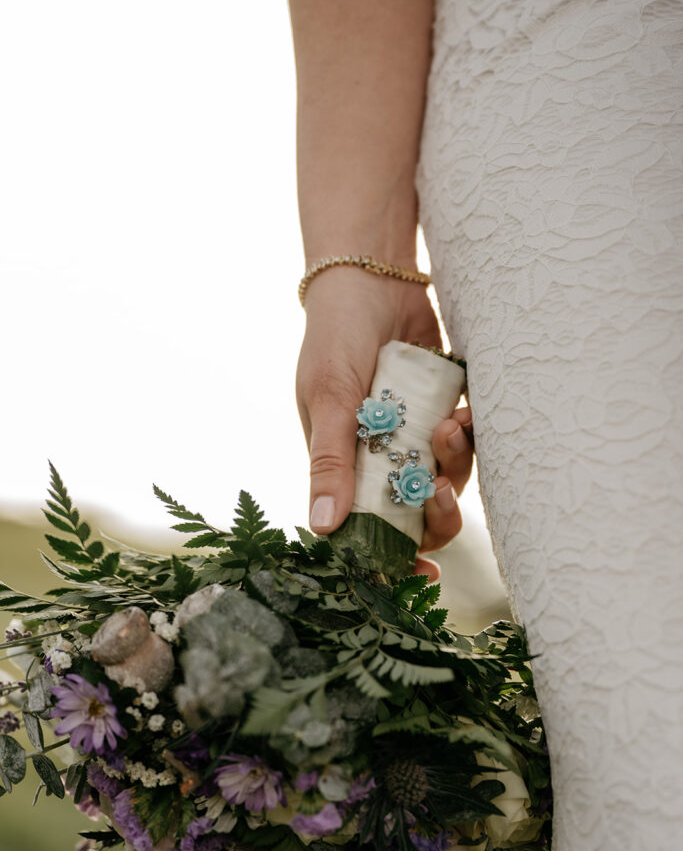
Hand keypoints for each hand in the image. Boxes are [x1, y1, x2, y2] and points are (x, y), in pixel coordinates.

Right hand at [297, 269, 474, 578]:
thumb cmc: (335, 336)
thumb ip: (331, 461)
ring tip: (449, 427)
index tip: (423, 573)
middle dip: (437, 514)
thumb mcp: (328, 398)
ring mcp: (416, 432)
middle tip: (440, 495)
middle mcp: (383, 455)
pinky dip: (471, 434)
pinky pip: (469, 440)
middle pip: (419, 511)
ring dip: (454, 464)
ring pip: (448, 476)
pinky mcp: (446, 407)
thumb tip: (323, 528)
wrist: (372, 276)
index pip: (369, 526)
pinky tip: (464, 413)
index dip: (395, 556)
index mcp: (346, 464)